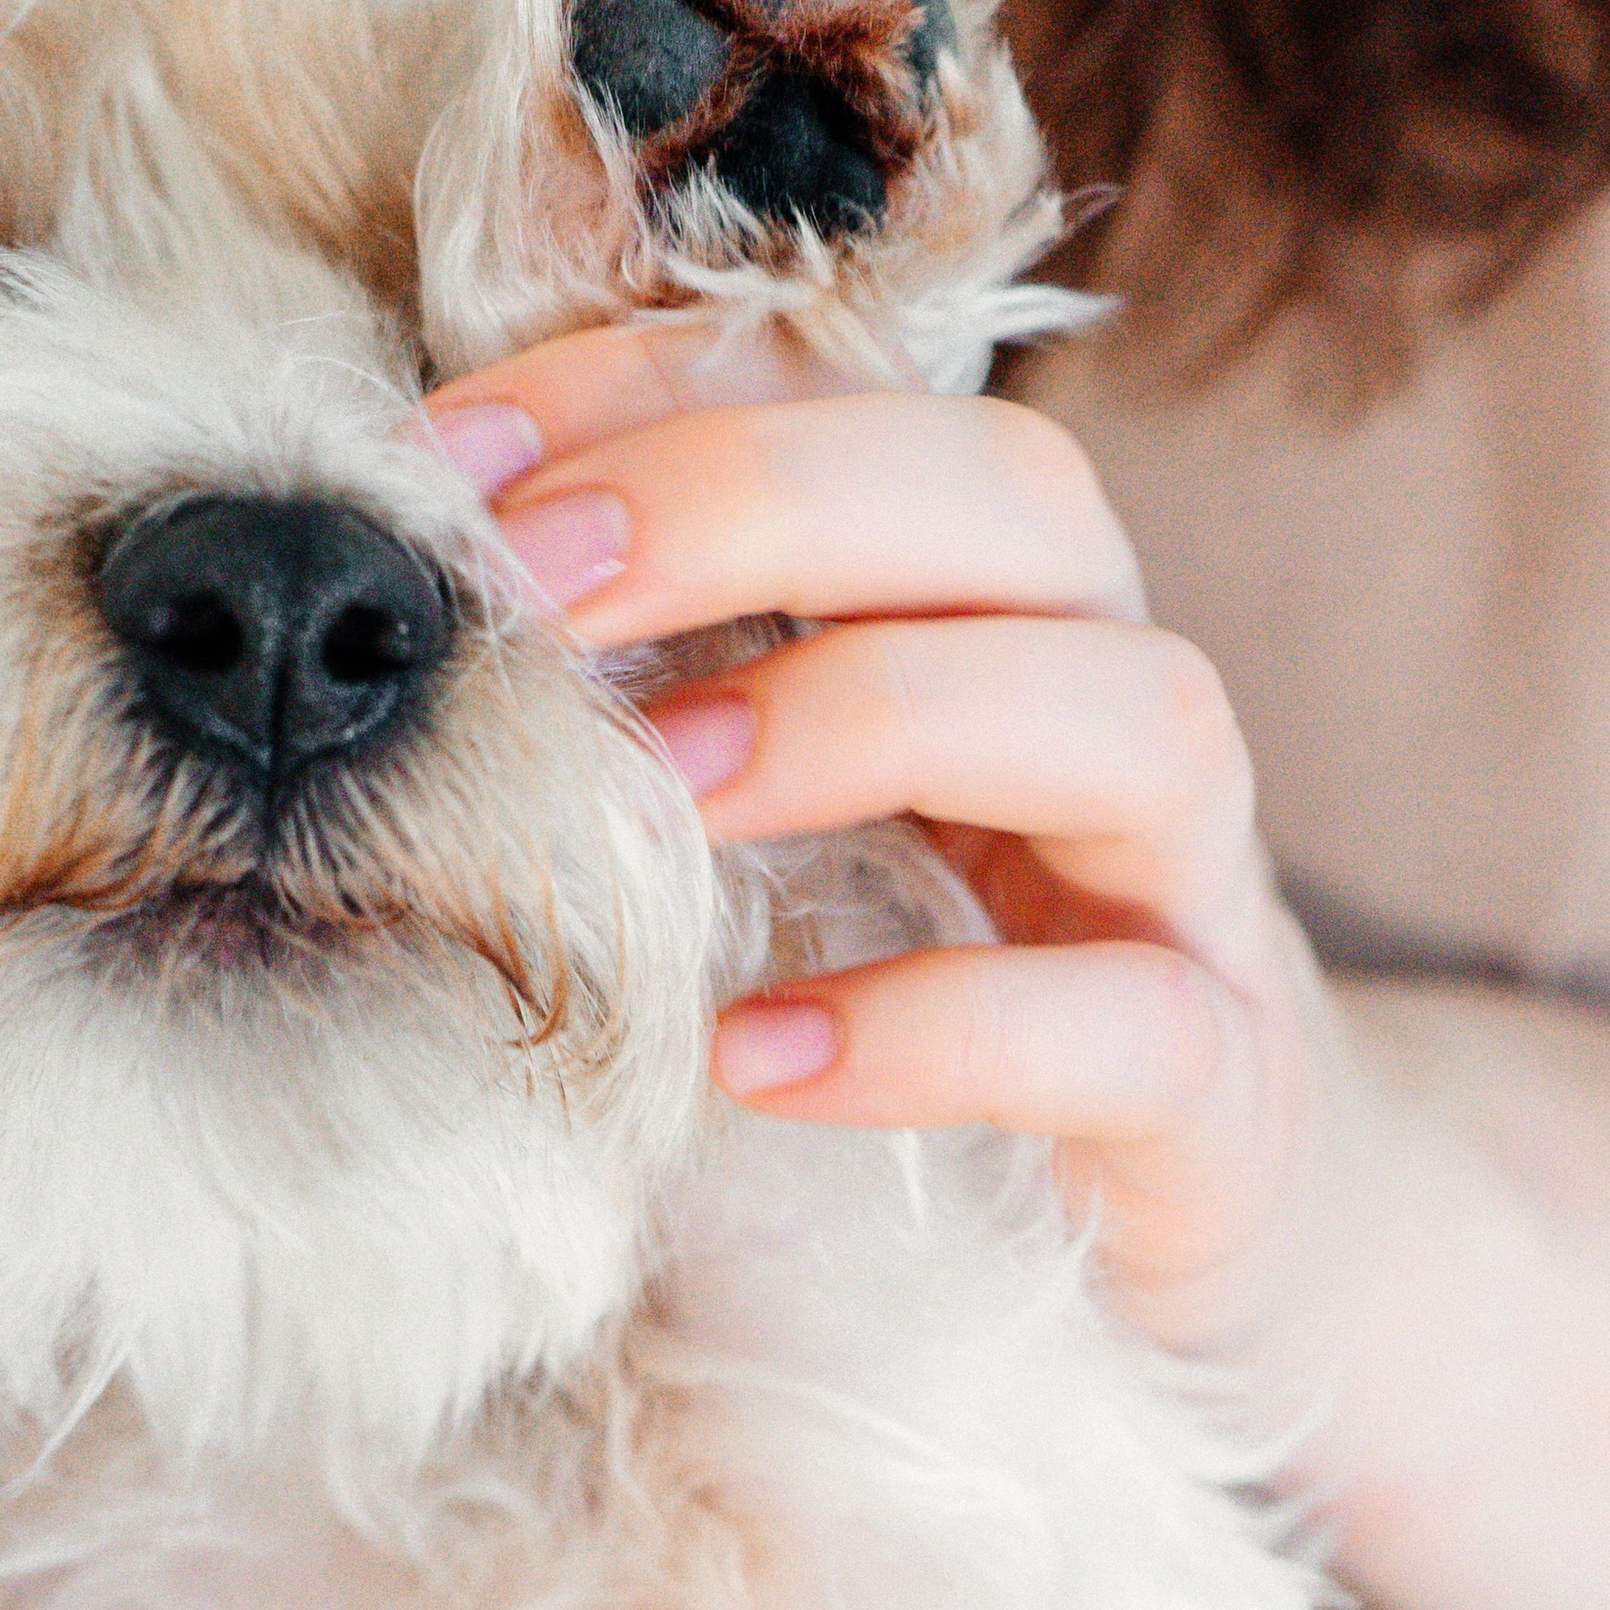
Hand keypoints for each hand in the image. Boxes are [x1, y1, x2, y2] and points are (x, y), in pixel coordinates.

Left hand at [426, 321, 1361, 1384]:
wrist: (1159, 1217)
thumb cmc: (912, 980)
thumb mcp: (760, 817)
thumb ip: (633, 703)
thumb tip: (388, 633)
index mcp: (987, 596)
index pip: (853, 396)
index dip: (650, 393)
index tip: (446, 465)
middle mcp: (1106, 692)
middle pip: (1020, 493)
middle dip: (761, 499)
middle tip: (538, 585)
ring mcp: (1186, 888)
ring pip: (1136, 714)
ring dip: (874, 716)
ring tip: (669, 793)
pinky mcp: (1220, 1085)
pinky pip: (1129, 1026)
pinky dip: (940, 1025)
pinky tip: (760, 1058)